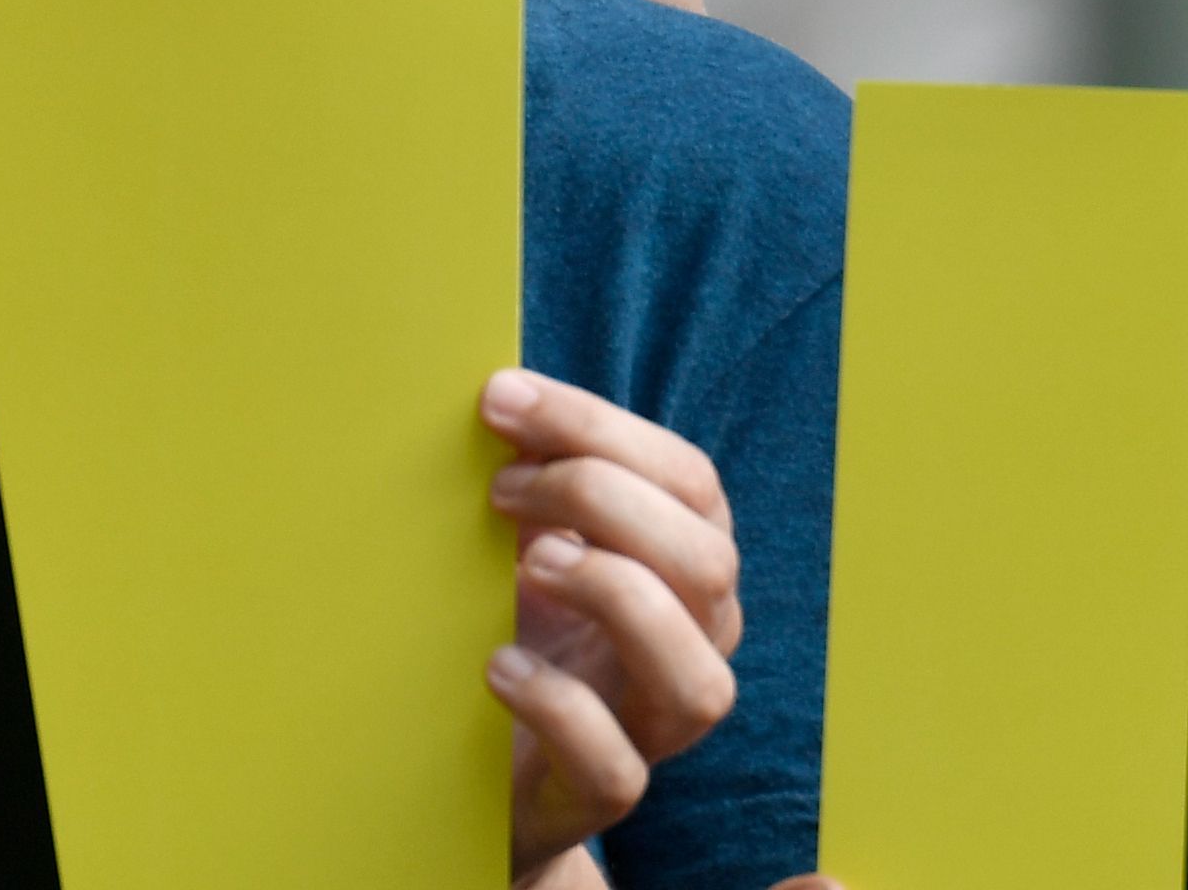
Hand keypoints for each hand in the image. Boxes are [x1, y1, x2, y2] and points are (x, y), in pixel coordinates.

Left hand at [484, 365, 737, 880]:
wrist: (480, 757)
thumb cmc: (520, 619)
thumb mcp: (528, 538)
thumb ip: (532, 478)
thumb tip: (496, 397)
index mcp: (685, 565)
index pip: (689, 480)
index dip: (599, 427)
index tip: (500, 399)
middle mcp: (693, 644)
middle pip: (706, 563)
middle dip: (601, 499)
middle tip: (500, 489)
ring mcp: (653, 728)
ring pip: (698, 680)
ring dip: (614, 598)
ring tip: (528, 564)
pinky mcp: (600, 791)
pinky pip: (616, 768)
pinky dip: (558, 705)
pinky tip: (497, 665)